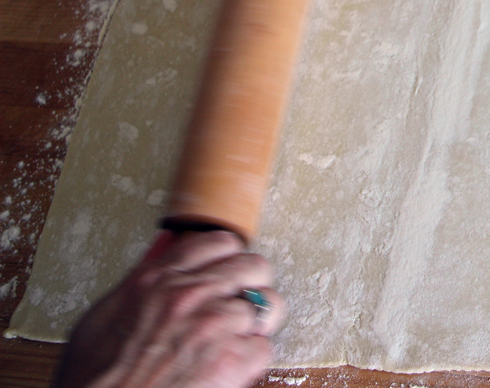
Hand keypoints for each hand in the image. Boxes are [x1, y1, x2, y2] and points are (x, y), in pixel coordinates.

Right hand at [54, 231, 285, 387]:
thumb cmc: (95, 379)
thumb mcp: (103, 317)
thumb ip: (139, 285)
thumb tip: (161, 261)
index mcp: (158, 279)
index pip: (218, 242)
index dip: (228, 259)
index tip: (227, 272)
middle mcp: (191, 293)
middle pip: (254, 266)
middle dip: (253, 285)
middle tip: (241, 304)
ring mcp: (215, 323)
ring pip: (269, 304)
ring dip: (258, 323)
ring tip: (241, 338)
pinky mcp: (232, 358)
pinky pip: (264, 348)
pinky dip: (251, 360)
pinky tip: (232, 368)